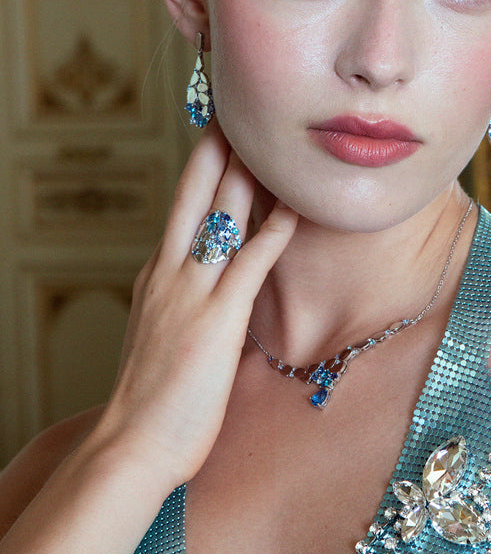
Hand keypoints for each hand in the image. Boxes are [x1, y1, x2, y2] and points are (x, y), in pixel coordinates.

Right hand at [98, 123, 296, 487]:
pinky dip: (274, 230)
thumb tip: (206, 288)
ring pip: (222, 216)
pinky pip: (252, 263)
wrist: (132, 443)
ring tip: (268, 137)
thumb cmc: (150, 398)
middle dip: (218, 150)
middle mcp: (170, 273)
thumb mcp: (160, 335)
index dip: (202, 170)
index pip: (183, 209)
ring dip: (248, 173)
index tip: (219, 138)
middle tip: (236, 110)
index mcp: (157, 275)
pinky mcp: (219, 319)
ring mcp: (192, 293)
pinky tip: (295, 205)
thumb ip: (180, 303)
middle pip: (195, 196)